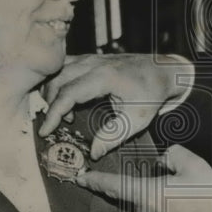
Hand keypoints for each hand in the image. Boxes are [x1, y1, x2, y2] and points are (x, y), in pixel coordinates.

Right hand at [40, 53, 193, 158]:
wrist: (165, 71)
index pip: (68, 93)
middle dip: (50, 104)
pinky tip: (68, 100)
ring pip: (59, 70)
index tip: (45, 131)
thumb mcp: (137, 119)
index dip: (53, 113)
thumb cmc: (153, 94)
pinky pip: (66, 65)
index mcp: (105, 76)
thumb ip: (114, 136)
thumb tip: (93, 153)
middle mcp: (95, 63)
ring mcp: (92, 58)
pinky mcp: (92, 58)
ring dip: (53, 92)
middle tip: (56, 126)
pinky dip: (59, 82)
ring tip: (64, 115)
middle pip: (58, 80)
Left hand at [75, 145, 211, 211]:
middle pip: (142, 203)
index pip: (114, 185)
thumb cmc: (211, 200)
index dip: (96, 180)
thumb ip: (173, 155)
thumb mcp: (195, 165)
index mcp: (147, 195)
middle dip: (156, 198)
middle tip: (183, 197)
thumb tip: (163, 161)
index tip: (82, 178)